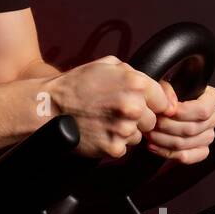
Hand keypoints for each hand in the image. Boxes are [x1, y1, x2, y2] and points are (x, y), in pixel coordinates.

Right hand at [44, 56, 170, 160]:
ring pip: (139, 136)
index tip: (142, 106)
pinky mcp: (113, 147)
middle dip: (139, 118)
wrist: (50, 107)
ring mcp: (123, 129)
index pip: (163, 101)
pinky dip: (113, 143)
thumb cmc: (78, 84)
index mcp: (135, 83)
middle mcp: (132, 106)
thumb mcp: (107, 65)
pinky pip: (124, 148)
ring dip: (126, 131)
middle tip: (116, 112)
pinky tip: (99, 132)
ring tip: (105, 121)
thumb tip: (157, 88)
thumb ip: (134, 73)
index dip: (152, 104)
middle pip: (152, 121)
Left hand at [145, 81, 214, 164]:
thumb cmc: (167, 95)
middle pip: (192, 128)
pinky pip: (187, 157)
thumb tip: (171, 106)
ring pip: (186, 143)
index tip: (166, 111)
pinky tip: (153, 146)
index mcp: (212, 98)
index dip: (183, 113)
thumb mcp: (166, 84)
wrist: (165, 108)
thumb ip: (168, 90)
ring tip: (149, 133)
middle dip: (167, 127)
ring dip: (163, 140)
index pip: (203, 110)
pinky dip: (167, 153)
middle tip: (151, 122)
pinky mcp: (201, 150)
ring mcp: (209, 135)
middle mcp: (214, 117)